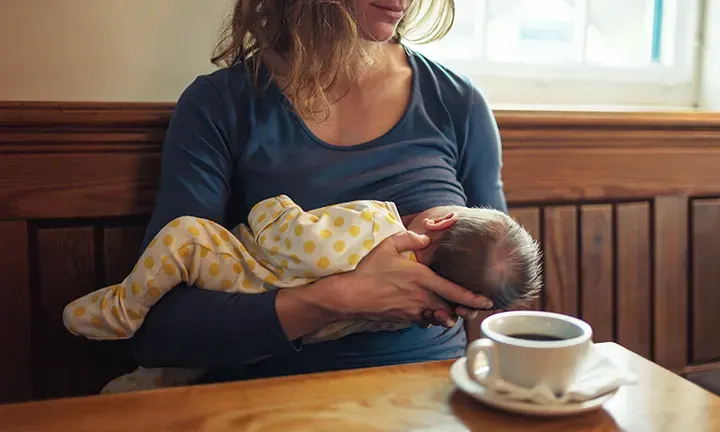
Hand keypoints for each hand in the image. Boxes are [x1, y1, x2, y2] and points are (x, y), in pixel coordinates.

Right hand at [329, 231, 492, 326]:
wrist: (350, 295)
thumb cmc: (369, 269)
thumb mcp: (388, 245)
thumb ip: (410, 238)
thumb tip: (426, 237)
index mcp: (422, 278)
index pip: (454, 291)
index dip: (473, 298)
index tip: (487, 301)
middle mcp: (421, 297)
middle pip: (450, 308)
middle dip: (461, 310)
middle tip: (470, 309)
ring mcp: (412, 310)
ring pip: (438, 317)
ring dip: (444, 315)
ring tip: (448, 311)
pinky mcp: (403, 319)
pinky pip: (423, 320)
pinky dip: (428, 317)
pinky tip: (424, 310)